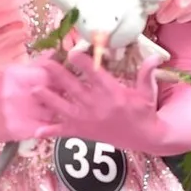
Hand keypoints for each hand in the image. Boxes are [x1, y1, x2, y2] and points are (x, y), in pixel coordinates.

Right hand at [0, 54, 72, 141]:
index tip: (61, 83)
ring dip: (53, 112)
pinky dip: (49, 126)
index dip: (59, 79)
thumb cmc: (3, 92)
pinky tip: (44, 123)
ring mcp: (15, 113)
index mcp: (14, 75)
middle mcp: (13, 93)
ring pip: (51, 112)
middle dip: (57, 96)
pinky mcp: (19, 130)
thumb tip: (55, 52)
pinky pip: (46, 127)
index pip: (47, 74)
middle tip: (57, 98)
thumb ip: (37, 64)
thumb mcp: (16, 74)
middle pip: (51, 93)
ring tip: (45, 110)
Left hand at [35, 51, 162, 153]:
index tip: (73, 52)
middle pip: (74, 88)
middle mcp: (97, 105)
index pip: (96, 75)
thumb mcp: (148, 92)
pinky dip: (51, 132)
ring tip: (34, 90)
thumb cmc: (144, 112)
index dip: (84, 63)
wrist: (145, 138)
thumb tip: (156, 56)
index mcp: (113, 92)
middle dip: (58, 75)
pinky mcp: (84, 132)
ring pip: (64, 108)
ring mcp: (88, 120)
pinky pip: (64, 132)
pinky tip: (36, 131)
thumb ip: (147, 73)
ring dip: (49, 99)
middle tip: (44, 64)